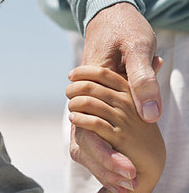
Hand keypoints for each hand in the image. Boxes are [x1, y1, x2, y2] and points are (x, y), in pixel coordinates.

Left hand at [67, 66, 164, 192]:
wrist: (149, 158)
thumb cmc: (136, 126)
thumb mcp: (132, 101)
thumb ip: (124, 83)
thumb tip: (136, 60)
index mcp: (131, 90)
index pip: (103, 73)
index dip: (83, 71)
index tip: (71, 75)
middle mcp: (129, 102)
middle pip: (91, 87)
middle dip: (74, 88)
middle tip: (68, 92)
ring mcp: (125, 119)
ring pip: (89, 103)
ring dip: (74, 103)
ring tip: (71, 107)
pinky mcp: (120, 137)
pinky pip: (93, 123)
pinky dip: (79, 119)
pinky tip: (74, 118)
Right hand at [69, 2, 161, 189]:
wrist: (109, 10)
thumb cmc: (126, 27)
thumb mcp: (140, 48)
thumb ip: (143, 80)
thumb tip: (150, 116)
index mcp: (91, 81)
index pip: (89, 124)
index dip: (106, 153)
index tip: (127, 172)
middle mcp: (83, 91)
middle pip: (84, 136)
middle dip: (104, 164)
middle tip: (128, 185)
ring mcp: (87, 93)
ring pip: (87, 134)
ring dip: (104, 159)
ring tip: (126, 182)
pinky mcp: (96, 95)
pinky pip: (95, 124)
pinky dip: (106, 145)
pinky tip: (122, 160)